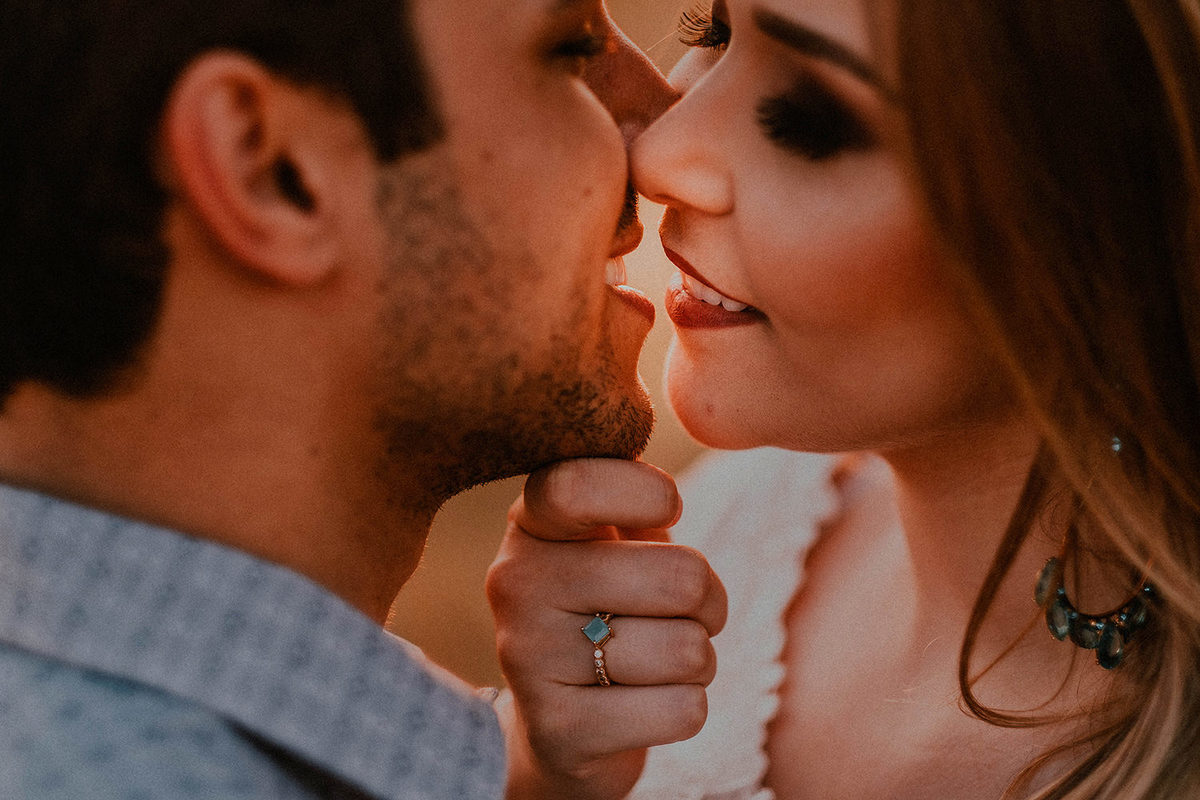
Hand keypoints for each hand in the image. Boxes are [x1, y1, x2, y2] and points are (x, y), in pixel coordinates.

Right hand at [487, 459, 727, 799]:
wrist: (566, 724)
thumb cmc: (610, 608)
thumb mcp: (617, 540)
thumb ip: (635, 494)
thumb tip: (661, 488)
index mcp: (531, 524)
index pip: (582, 484)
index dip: (650, 496)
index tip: (666, 512)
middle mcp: (515, 583)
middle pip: (678, 577)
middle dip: (709, 600)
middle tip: (684, 611)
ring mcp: (529, 658)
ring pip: (687, 650)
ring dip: (697, 660)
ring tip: (656, 661)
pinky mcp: (559, 730)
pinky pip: (683, 710)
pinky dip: (686, 709)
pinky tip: (644, 706)